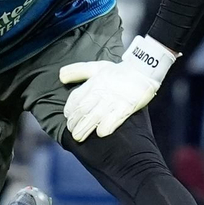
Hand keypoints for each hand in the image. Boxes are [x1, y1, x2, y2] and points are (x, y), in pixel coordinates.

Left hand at [59, 35, 175, 140]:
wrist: (143, 69)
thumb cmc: (119, 70)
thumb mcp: (96, 67)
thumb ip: (78, 71)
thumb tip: (60, 77)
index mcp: (93, 83)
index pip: (75, 98)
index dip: (69, 110)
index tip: (68, 117)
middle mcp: (100, 92)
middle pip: (82, 110)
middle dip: (74, 122)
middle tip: (72, 131)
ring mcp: (113, 100)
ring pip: (94, 116)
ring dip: (84, 128)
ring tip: (78, 137)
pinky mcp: (126, 107)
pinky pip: (114, 119)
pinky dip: (106, 127)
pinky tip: (100, 133)